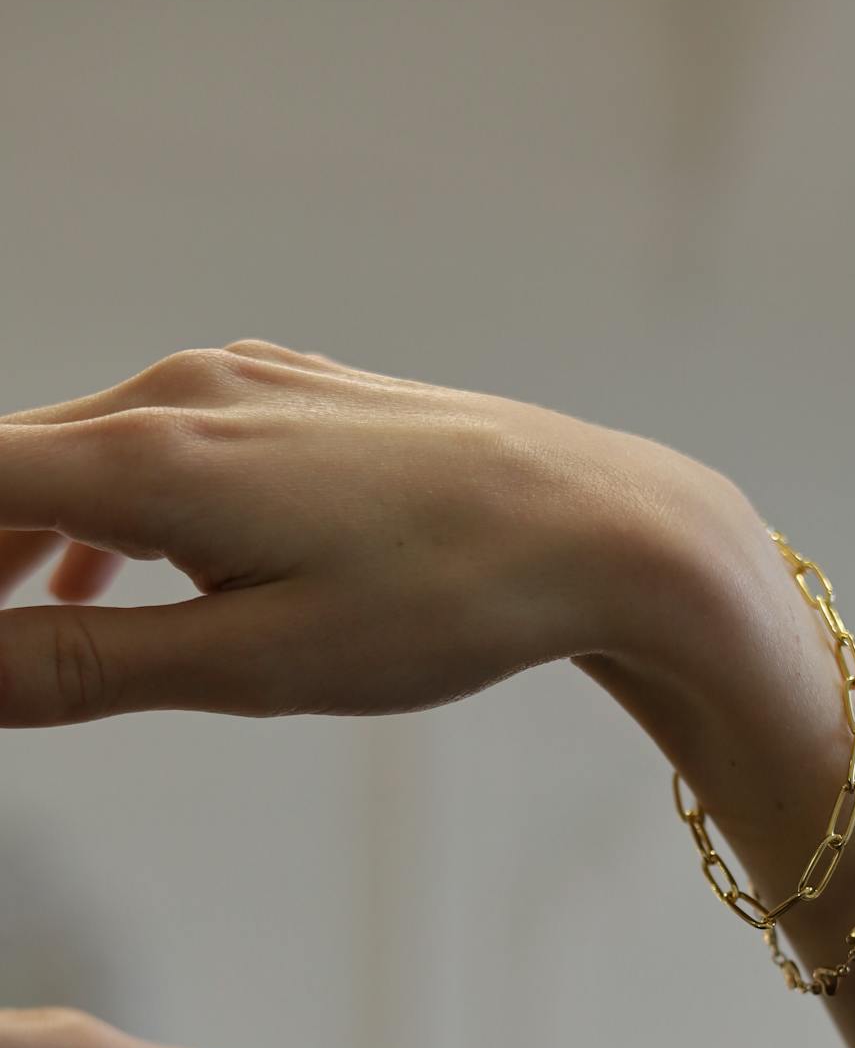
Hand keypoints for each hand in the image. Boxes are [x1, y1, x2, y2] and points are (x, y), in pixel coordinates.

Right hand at [0, 339, 717, 722]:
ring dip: (24, 540)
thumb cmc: (443, 604)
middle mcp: (179, 391)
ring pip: (80, 454)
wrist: (602, 528)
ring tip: (10, 631)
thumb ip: (84, 663)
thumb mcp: (253, 662)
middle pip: (8, 469)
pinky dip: (105, 514)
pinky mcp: (291, 398)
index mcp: (150, 456)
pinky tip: (108, 578)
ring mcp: (241, 384)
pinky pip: (156, 445)